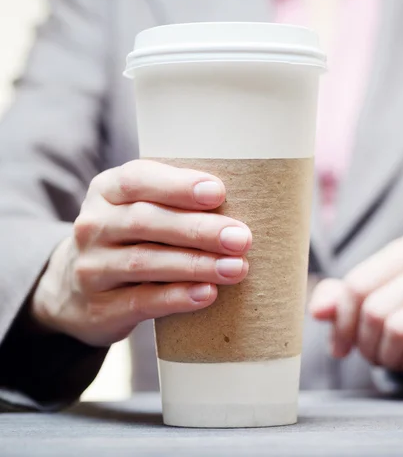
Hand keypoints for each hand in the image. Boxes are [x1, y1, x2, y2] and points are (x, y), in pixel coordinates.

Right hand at [32, 160, 251, 346]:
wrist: (76, 291)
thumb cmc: (128, 239)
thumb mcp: (138, 209)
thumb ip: (174, 202)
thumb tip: (238, 205)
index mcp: (107, 191)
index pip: (138, 180)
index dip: (178, 186)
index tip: (218, 192)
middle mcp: (93, 225)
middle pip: (146, 221)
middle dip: (199, 229)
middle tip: (241, 238)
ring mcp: (92, 268)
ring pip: (145, 262)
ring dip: (196, 265)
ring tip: (236, 268)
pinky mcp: (99, 307)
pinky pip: (141, 300)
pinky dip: (178, 297)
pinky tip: (208, 293)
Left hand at [310, 232, 402, 388]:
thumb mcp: (371, 304)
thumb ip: (339, 300)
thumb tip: (317, 310)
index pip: (356, 285)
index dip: (341, 322)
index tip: (340, 345)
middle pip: (375, 310)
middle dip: (366, 344)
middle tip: (374, 354)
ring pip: (398, 330)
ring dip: (388, 356)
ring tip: (395, 357)